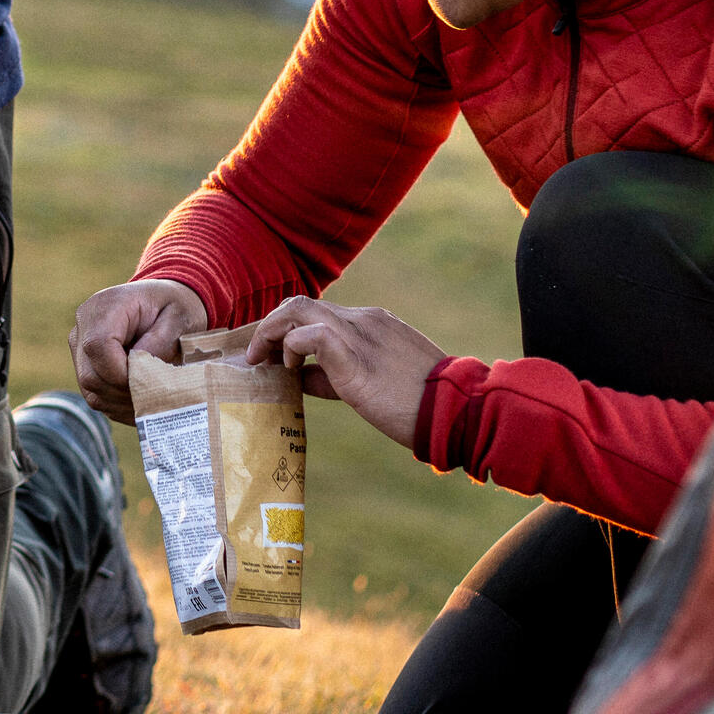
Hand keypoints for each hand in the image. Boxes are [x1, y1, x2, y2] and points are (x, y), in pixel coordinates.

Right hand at [69, 279, 209, 421]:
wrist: (163, 305)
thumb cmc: (174, 309)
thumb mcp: (180, 317)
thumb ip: (161, 342)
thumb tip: (140, 371)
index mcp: (105, 306)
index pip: (97, 346)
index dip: (121, 373)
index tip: (151, 380)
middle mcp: (84, 326)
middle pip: (90, 374)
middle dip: (125, 392)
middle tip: (157, 394)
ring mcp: (80, 348)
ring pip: (90, 389)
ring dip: (123, 401)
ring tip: (153, 397)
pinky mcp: (84, 366)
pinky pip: (95, 396)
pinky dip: (120, 404)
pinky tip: (142, 398)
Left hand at [241, 296, 446, 451]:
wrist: (457, 411)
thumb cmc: (420, 404)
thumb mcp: (374, 379)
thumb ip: (335, 373)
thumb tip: (299, 376)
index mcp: (372, 322)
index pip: (318, 311)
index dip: (287, 327)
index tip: (271, 351)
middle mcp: (363, 319)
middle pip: (300, 303)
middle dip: (271, 325)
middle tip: (257, 354)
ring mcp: (359, 333)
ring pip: (297, 309)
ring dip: (271, 332)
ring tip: (261, 359)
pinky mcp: (354, 356)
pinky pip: (309, 335)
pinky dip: (291, 348)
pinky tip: (291, 370)